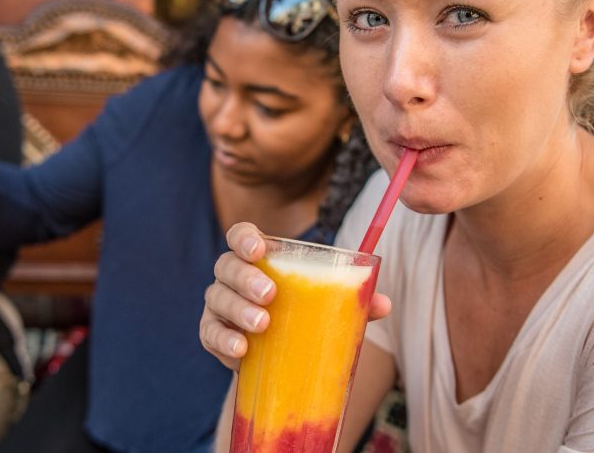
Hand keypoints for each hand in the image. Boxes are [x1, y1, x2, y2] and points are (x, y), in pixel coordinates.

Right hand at [199, 223, 390, 371]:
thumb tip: (384, 304)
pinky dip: (224, 340)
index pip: (241, 236)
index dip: (244, 238)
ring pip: (218, 297)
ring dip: (238, 309)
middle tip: (270, 294)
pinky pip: (209, 333)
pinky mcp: (213, 333)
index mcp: (258, 259)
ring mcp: (220, 304)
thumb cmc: (303, 315)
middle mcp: (233, 276)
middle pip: (227, 266)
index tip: (259, 249)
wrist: (278, 355)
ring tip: (263, 324)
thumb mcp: (326, 304)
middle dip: (246, 278)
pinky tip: (241, 349)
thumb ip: (351, 299)